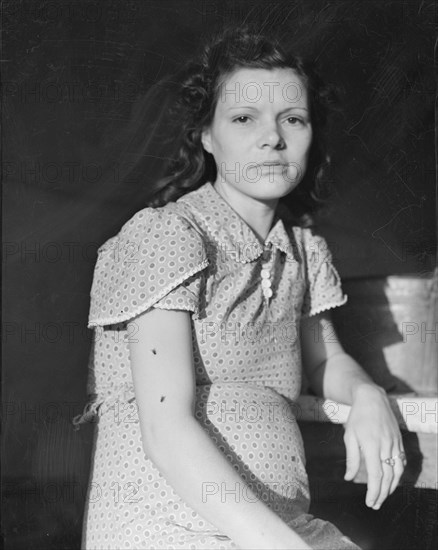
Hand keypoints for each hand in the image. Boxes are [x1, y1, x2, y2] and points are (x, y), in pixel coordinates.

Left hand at [343, 384, 404, 509]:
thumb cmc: (357, 417)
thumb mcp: (349, 436)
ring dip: (392, 487)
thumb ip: (351, 458)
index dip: (373, 491)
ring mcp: (395, 443)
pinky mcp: (399, 441)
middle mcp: (386, 446)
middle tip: (375, 504)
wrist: (372, 398)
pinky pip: (402, 461)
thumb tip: (348, 478)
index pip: (375, 475)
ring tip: (383, 496)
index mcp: (371, 445)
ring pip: (397, 471)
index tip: (370, 502)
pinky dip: (398, 474)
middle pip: (388, 477)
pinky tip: (392, 479)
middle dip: (382, 494)